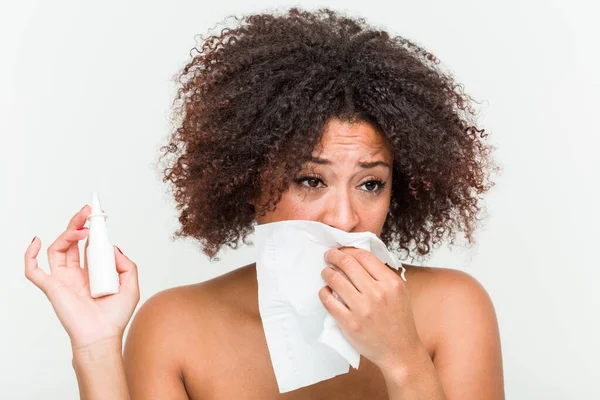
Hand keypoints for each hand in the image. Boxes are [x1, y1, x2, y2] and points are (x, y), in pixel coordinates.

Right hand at [24, 205, 139, 350]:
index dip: (91, 230)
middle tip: (88, 211)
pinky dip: (29, 255)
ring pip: (58, 248)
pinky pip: (33, 270)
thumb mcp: (131, 285)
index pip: (88, 245)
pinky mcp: (52, 287)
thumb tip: (113, 248)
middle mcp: (76, 273)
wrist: (102, 336)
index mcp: (92, 272)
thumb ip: (126, 264)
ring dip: (67, 234)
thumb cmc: (115, 317)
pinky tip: (36, 241)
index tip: (98, 215)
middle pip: (72, 242)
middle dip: (78, 223)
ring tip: (83, 228)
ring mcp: (62, 279)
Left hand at [319, 247, 423, 372]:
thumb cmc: (398, 320)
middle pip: (347, 264)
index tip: (341, 251)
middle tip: (328, 256)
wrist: (400, 351)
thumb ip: (381, 274)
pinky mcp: (350, 323)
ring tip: (326, 273)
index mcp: (390, 283)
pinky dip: (324, 292)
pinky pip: (329, 301)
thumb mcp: (399, 292)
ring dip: (327, 273)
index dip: (348, 250)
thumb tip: (357, 257)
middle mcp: (377, 294)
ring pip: (335, 280)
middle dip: (333, 256)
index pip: (363, 256)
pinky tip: (325, 292)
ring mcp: (362, 309)